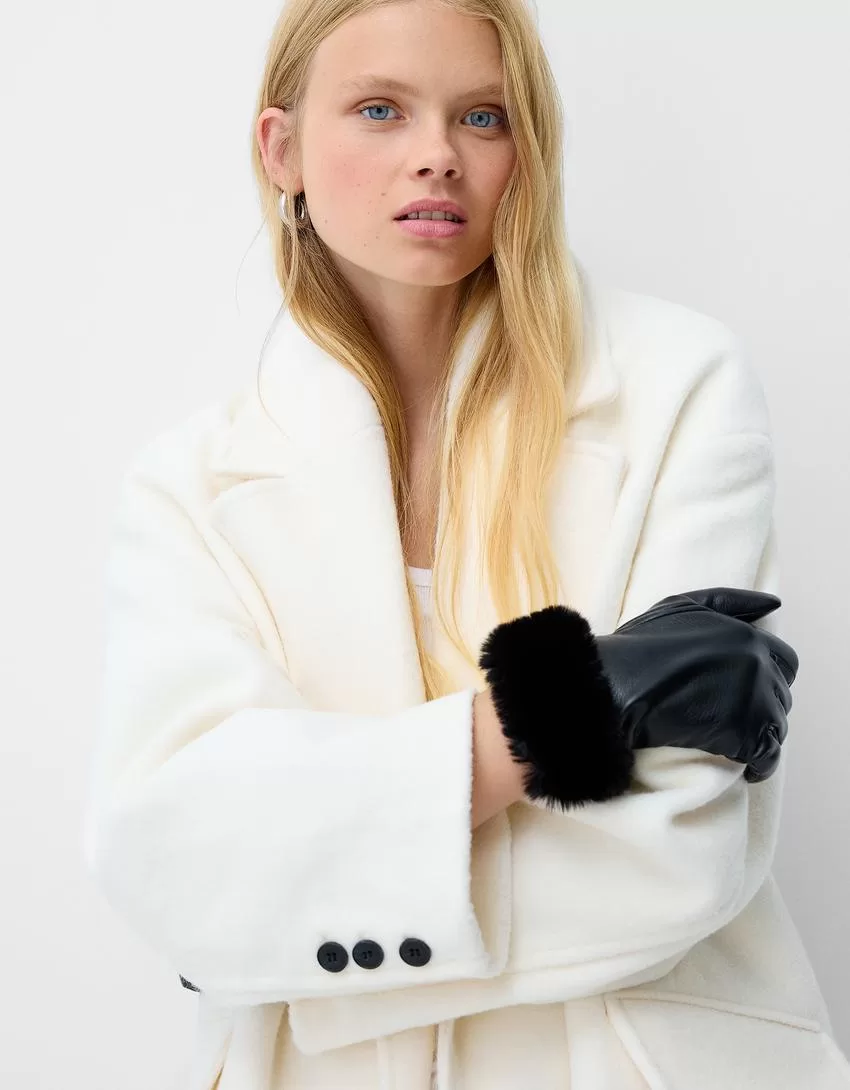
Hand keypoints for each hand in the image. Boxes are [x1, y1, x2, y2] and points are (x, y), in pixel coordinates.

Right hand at [597, 587, 797, 782]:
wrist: (616, 686)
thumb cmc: (641, 646)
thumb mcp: (682, 606)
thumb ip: (730, 601)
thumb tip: (774, 604)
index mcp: (748, 636)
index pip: (785, 662)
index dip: (768, 677)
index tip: (745, 691)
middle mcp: (759, 665)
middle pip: (781, 696)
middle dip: (764, 707)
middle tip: (733, 718)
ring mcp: (755, 700)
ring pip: (777, 727)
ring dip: (760, 737)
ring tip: (733, 743)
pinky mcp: (746, 734)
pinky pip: (768, 757)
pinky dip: (760, 765)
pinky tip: (746, 767)